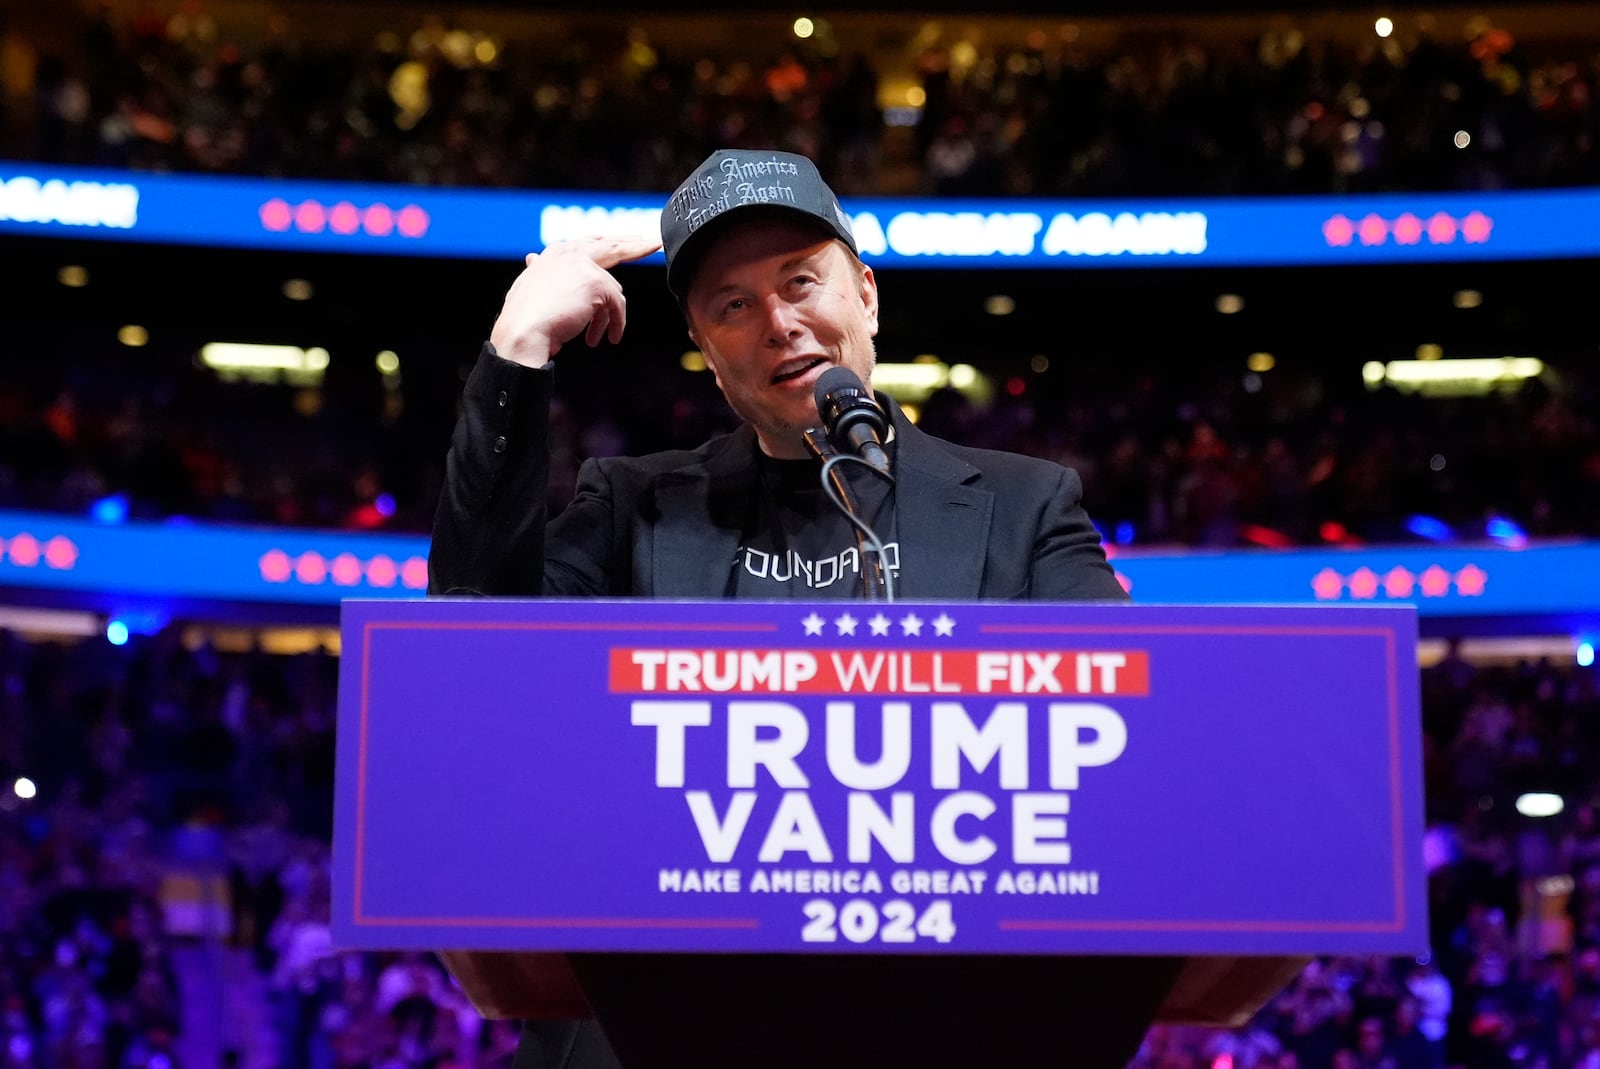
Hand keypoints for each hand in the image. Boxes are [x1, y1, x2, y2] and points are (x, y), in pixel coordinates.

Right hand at [489, 235, 662, 367]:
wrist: (523, 331)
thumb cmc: (523, 317)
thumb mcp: (530, 287)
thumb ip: (539, 271)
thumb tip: (533, 258)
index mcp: (554, 254)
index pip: (589, 243)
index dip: (608, 242)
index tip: (626, 241)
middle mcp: (569, 252)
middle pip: (611, 246)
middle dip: (634, 245)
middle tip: (652, 244)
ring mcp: (583, 265)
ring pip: (613, 290)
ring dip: (610, 316)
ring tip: (603, 336)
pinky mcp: (596, 282)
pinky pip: (617, 305)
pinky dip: (616, 323)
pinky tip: (611, 337)